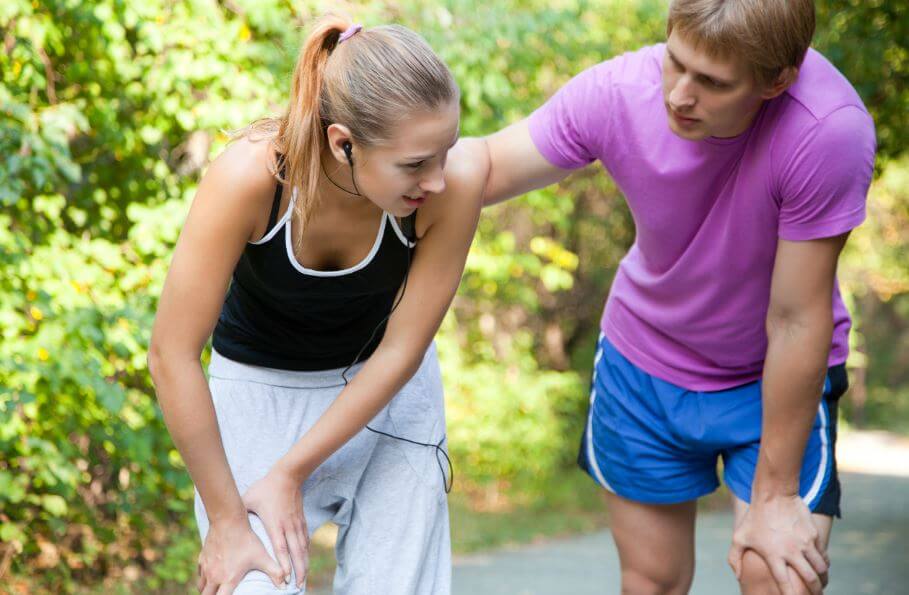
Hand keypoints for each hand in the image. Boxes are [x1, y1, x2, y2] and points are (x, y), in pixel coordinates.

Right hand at [197, 515, 285, 593]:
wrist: (228, 521)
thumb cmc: (246, 539)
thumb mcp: (262, 556)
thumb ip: (274, 572)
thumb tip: (286, 584)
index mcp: (228, 579)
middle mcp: (214, 576)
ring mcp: (206, 567)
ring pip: (201, 586)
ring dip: (207, 590)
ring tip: (215, 590)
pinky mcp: (202, 558)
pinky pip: (199, 574)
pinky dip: (203, 578)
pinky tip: (210, 575)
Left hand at [242, 465, 309, 588]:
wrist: (288, 475)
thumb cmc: (266, 488)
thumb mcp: (249, 499)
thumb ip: (239, 512)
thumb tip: (225, 521)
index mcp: (274, 523)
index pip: (280, 547)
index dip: (283, 562)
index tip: (285, 577)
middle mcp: (287, 526)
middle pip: (295, 552)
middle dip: (298, 571)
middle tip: (298, 586)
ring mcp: (296, 524)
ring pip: (302, 549)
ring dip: (304, 565)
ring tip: (303, 580)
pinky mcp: (301, 521)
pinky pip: (304, 541)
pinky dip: (305, 553)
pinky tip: (305, 562)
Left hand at [728, 494, 827, 594]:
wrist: (774, 494)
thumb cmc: (755, 516)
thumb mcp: (739, 537)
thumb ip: (735, 558)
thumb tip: (738, 576)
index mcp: (774, 555)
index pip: (785, 584)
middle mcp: (792, 552)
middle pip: (810, 580)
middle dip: (815, 592)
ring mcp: (805, 543)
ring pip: (821, 569)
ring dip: (822, 578)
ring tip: (820, 584)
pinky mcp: (814, 535)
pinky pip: (823, 555)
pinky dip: (823, 563)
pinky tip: (820, 566)